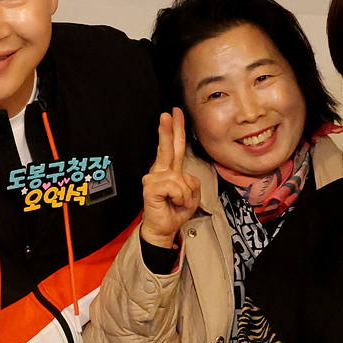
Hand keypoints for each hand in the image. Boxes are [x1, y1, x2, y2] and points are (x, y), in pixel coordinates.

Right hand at [140, 109, 201, 249]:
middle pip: (167, 148)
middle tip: (167, 113)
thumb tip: (183, 176)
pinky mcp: (150, 188)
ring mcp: (153, 178)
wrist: (164, 229)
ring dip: (185, 193)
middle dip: (168, 129)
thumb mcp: (191, 194)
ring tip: (179, 202)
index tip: (174, 113)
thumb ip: (191, 181)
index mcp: (170, 170)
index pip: (174, 147)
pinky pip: (174, 186)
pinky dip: (179, 197)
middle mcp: (160, 171)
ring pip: (179, 177)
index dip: (175, 129)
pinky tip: (173, 203)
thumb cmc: (175, 211)